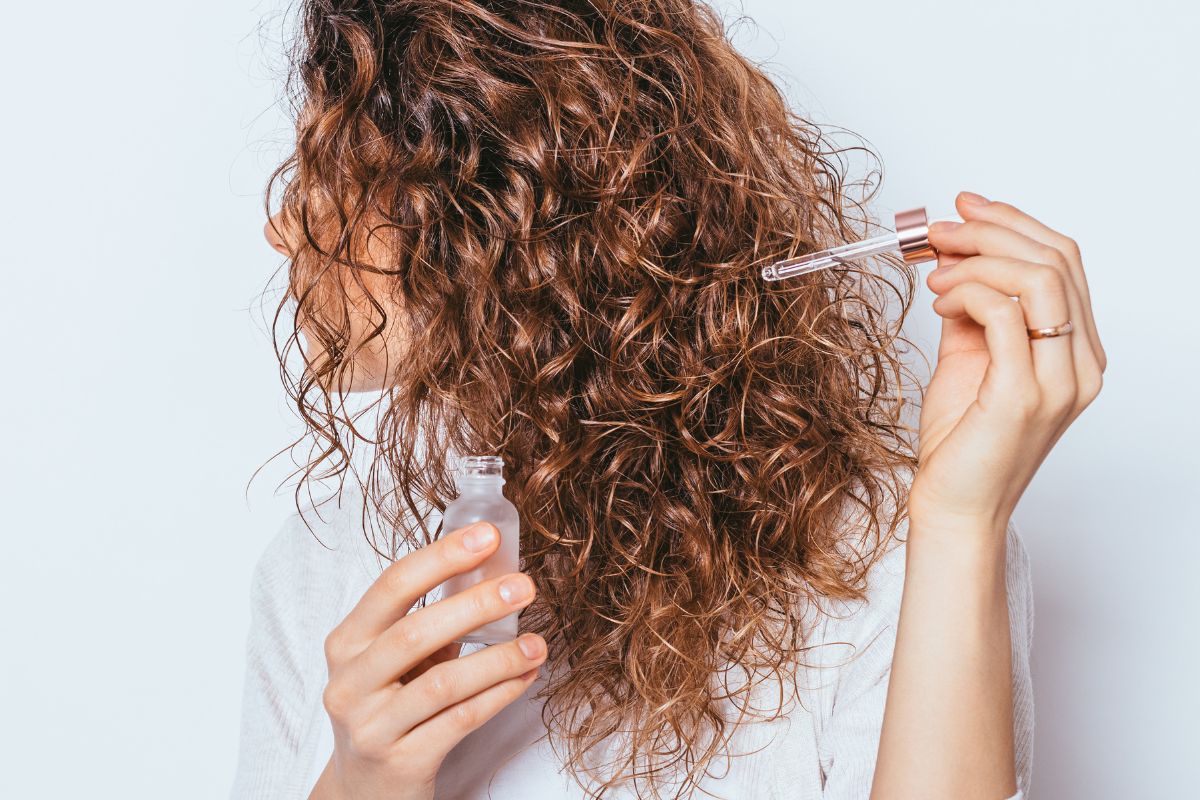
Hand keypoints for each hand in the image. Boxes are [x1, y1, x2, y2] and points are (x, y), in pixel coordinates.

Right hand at [308, 521, 544, 799]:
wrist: (362, 790)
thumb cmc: (387, 708)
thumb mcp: (390, 662)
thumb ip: (427, 623)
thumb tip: (493, 575)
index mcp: (346, 642)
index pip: (392, 587)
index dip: (441, 558)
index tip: (488, 537)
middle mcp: (349, 682)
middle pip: (415, 632)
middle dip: (475, 605)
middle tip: (523, 587)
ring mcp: (371, 726)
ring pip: (442, 683)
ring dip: (497, 659)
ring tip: (536, 643)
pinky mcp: (401, 762)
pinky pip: (459, 721)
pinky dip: (498, 695)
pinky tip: (524, 677)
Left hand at [909, 191, 1106, 529]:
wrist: (955, 505)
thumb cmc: (961, 441)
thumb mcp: (969, 360)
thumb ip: (974, 311)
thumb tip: (955, 261)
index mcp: (1076, 352)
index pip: (1063, 262)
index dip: (1013, 223)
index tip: (964, 207)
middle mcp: (1081, 364)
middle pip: (1056, 260)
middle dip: (991, 230)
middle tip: (939, 229)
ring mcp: (1060, 381)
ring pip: (1039, 278)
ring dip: (978, 257)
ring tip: (935, 268)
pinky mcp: (1024, 394)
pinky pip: (1006, 314)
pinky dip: (968, 292)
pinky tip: (939, 300)